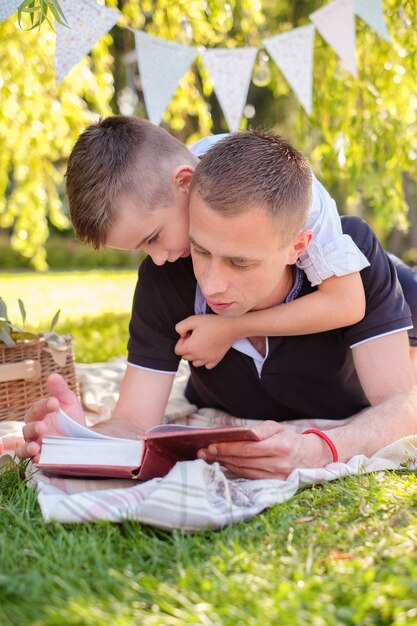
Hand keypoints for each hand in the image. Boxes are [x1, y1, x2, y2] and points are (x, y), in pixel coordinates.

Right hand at [15, 373, 84, 461]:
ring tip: (36, 446)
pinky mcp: (43, 460)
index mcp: (39, 415)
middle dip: (34, 427)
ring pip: (23, 448)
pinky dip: (34, 460)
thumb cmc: (72, 420)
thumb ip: (61, 390)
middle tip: (43, 426)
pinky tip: (40, 458)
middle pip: (27, 429)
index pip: (37, 410)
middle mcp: (34, 431)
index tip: (55, 403)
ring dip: (27, 447)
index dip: (44, 406)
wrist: (85, 440)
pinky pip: (33, 462)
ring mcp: (37, 446)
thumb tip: (53, 376)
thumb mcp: (69, 403)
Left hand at [175, 315, 235, 368]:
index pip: (177, 350)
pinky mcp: (216, 360)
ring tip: (201, 344)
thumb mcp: (192, 320)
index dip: (181, 341)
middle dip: (187, 348)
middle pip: (185, 357)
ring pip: (195, 363)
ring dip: (195, 355)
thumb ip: (180, 327)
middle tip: (195, 338)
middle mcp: (198, 356)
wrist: (230, 327)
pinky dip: (205, 360)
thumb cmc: (211, 323)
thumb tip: (181, 335)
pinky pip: (206, 365)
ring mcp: (207, 360)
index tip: (189, 334)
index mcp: (190, 347)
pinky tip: (208, 351)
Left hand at [196, 421, 332, 478]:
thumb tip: (239, 433)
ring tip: (209, 457)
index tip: (210, 445)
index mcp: (279, 446)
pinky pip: (249, 477)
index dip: (227, 448)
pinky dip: (235, 470)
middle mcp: (277, 464)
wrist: (310, 457)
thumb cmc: (288, 439)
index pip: (247, 449)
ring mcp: (275, 476)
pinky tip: (224, 464)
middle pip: (242, 461)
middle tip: (202, 452)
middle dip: (220, 456)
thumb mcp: (276, 428)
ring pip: (243, 470)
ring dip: (224, 464)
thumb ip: (259, 430)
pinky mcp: (273, 484)